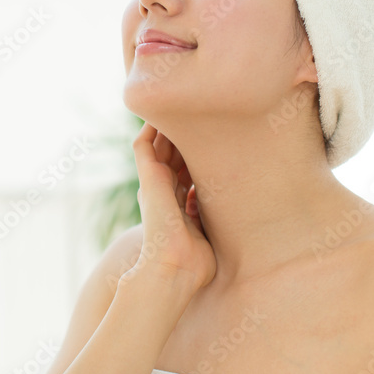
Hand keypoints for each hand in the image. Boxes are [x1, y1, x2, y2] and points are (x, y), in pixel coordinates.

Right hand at [127, 122, 215, 291]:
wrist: (176, 268)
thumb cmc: (197, 261)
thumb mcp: (210, 230)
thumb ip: (212, 212)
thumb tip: (230, 201)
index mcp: (177, 204)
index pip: (185, 171)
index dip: (197, 154)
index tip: (217, 136)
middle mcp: (163, 191)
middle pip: (173, 154)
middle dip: (186, 136)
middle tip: (204, 113)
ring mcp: (153, 183)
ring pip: (159, 145)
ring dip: (170, 127)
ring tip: (185, 105)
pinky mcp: (146, 178)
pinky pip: (143, 144)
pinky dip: (150, 127)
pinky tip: (162, 113)